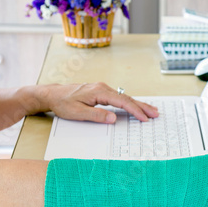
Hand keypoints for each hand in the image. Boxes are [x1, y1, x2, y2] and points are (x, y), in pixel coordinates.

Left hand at [37, 83, 158, 122]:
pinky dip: (129, 103)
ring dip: (137, 104)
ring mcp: (102, 89)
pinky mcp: (100, 92)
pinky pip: (118, 98)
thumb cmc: (63, 103)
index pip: (122, 102)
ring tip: (150, 110)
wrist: (52, 94)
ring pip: (124, 97)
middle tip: (155, 113)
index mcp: (99, 92)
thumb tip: (113, 118)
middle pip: (127, 98)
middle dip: (142, 106)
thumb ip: (97, 115)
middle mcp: (103, 88)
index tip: (144, 118)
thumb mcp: (78, 113)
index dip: (135, 110)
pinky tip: (135, 106)